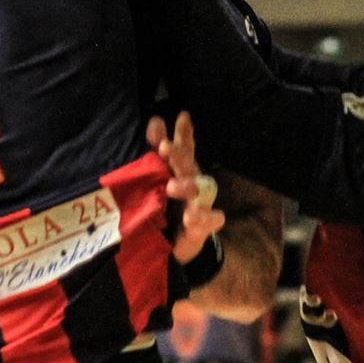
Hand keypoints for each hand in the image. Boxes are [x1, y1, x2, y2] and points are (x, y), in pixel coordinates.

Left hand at [148, 112, 224, 262]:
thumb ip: (158, 148)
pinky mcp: (201, 229)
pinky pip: (207, 223)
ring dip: (187, 188)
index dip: (184, 133)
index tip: (181, 117)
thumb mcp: (162, 177)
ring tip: (172, 187)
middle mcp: (194, 185)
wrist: (177, 245)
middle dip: (178, 156)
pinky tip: (191, 217)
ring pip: (199, 194)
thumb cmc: (170, 205)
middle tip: (163, 147)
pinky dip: (202, 220)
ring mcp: (199, 206)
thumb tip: (156, 120)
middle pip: (188, 167)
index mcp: (183, 172)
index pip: (185, 149)